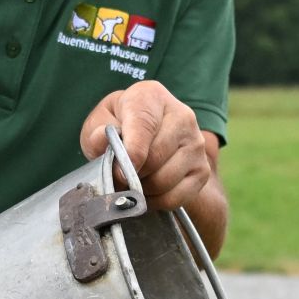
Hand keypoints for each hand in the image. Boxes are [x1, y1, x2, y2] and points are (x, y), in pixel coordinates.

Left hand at [81, 81, 219, 215]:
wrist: (145, 138)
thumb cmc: (118, 128)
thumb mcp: (99, 124)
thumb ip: (97, 133)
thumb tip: (102, 142)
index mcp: (151, 97)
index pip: (144, 127)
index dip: (131, 154)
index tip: (118, 172)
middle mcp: (182, 116)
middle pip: (155, 159)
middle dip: (132, 175)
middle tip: (118, 178)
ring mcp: (196, 144)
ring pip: (164, 181)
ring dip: (142, 190)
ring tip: (133, 180)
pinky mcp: (202, 170)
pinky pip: (175, 198)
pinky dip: (156, 201)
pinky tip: (147, 191)